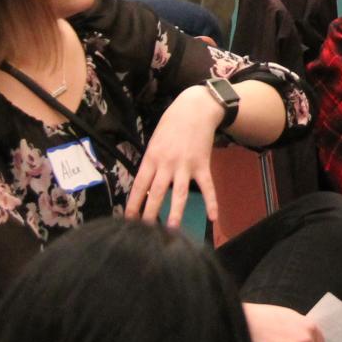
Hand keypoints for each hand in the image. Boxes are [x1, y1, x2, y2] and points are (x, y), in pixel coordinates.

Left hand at [125, 84, 223, 226]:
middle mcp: (167, 163)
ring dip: (175, 212)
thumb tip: (147, 186)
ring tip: (171, 230)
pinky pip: (207, 187)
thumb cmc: (172, 124)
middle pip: (156, 193)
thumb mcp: (155, 141)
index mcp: (152, 157)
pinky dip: (211, 202)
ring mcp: (186, 165)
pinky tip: (213, 217)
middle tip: (144, 232)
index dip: (133, 204)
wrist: (196, 108)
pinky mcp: (202, 165)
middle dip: (150, 214)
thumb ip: (152, 162)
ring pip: (179, 193)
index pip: (140, 185)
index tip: (128, 220)